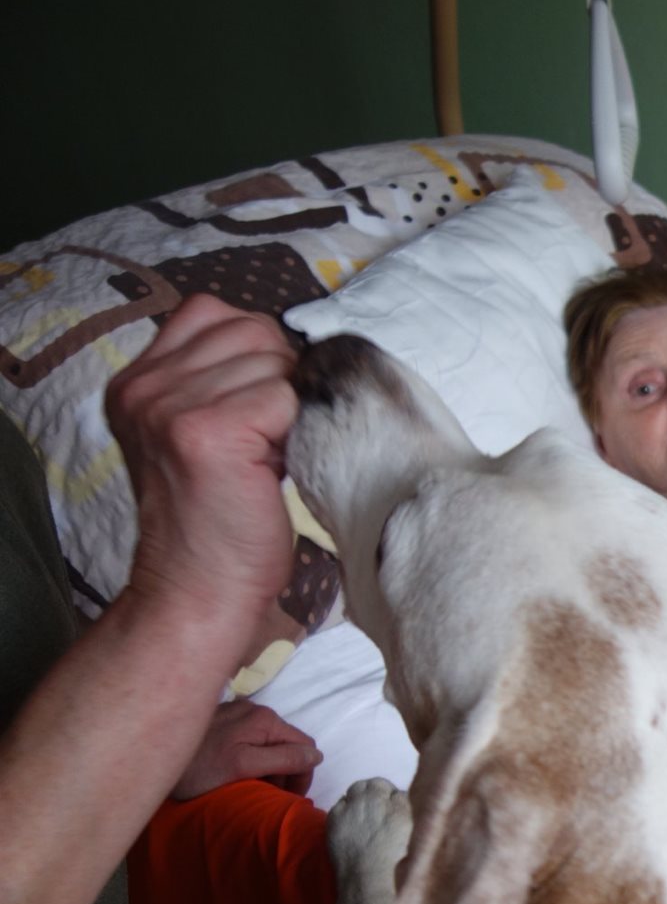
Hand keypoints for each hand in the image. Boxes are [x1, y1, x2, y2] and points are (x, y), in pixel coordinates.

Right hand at [105, 295, 298, 649]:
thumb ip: (223, 382)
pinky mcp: (205, 430)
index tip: (256, 411)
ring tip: (262, 458)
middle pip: (252, 330)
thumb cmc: (221, 519)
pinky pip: (284, 397)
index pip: (214, 313)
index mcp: (137, 381)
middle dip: (279, 380)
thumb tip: (291, 348)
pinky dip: (292, 431)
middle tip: (264, 441)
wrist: (200, 590)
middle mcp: (143, 386)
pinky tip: (270, 469)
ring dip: (287, 409)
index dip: (257, 354)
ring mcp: (169, 405)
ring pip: (273, 362)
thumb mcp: (203, 434)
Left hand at [171, 700, 323, 799]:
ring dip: (269, 767)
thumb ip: (283, 759)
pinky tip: (237, 774)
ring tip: (254, 789)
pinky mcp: (220, 721)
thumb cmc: (197, 768)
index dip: (303, 774)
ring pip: (268, 743)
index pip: (305, 746)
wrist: (148, 759)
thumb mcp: (244, 767)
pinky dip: (252, 759)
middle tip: (271, 797)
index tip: (289, 799)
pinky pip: (250, 740)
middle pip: (287, 743)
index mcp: (265, 719)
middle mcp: (254, 709)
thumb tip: (316, 756)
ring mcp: (236, 713)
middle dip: (286, 771)